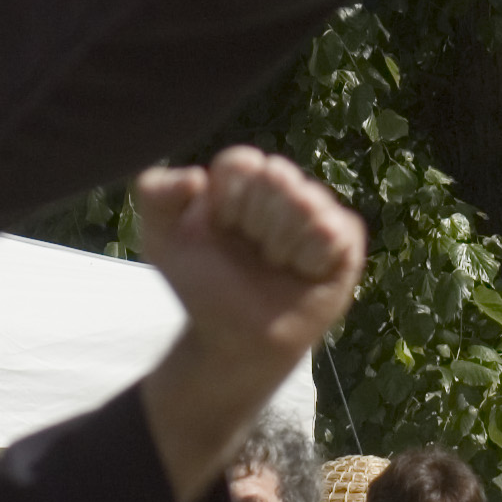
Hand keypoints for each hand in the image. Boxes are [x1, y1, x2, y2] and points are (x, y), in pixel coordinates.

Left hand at [138, 145, 366, 365]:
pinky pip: (333, 231)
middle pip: (277, 176)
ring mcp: (318, 212)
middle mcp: (284, 187)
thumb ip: (155, 193)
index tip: (220, 228)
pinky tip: (301, 272)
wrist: (233, 339)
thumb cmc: (203, 286)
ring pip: (307, 201)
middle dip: (255, 223)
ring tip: (275, 264)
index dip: (227, 201)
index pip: (242, 162)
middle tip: (251, 251)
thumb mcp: (161, 238)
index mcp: (244, 178)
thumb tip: (196, 177)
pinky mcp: (346, 243)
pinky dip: (310, 257)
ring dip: (281, 244)